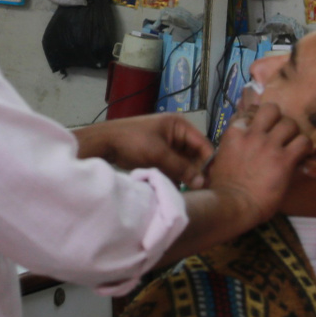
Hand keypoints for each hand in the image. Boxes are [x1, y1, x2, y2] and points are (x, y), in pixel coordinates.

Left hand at [75, 114, 211, 185]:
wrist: (104, 143)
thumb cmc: (132, 141)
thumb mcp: (158, 154)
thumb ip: (181, 168)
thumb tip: (202, 182)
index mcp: (179, 126)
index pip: (202, 144)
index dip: (208, 162)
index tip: (211, 181)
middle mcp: (176, 134)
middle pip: (194, 155)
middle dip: (196, 171)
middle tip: (200, 189)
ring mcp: (167, 144)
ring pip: (184, 163)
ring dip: (185, 175)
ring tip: (189, 190)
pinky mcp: (159, 154)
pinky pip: (173, 166)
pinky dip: (175, 176)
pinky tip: (176, 187)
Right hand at [205, 101, 309, 229]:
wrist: (233, 204)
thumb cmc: (224, 187)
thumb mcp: (221, 157)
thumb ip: (233, 143)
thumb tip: (241, 137)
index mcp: (234, 133)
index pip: (250, 111)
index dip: (260, 120)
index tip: (264, 129)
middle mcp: (252, 134)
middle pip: (272, 109)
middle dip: (279, 119)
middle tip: (282, 133)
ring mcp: (269, 145)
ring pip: (290, 123)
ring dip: (294, 133)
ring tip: (294, 144)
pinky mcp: (284, 159)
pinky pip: (303, 142)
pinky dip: (305, 147)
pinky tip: (302, 156)